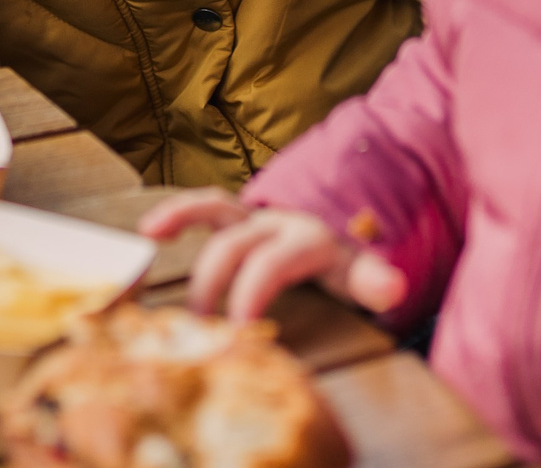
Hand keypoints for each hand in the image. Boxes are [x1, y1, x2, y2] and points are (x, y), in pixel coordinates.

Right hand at [139, 189, 408, 322]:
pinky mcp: (235, 219)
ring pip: (216, 207)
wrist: (340, 240)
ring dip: (183, 217)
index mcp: (307, 240)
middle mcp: (277, 222)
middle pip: (237, 242)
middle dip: (214, 281)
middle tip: (197, 326)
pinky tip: (148, 230)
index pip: (273, 263)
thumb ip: (372, 282)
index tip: (235, 332)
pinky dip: (178, 213)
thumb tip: (393, 288)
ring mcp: (254, 217)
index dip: (250, 293)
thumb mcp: (361, 277)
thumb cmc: (342, 268)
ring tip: (151, 236)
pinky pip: (205, 207)